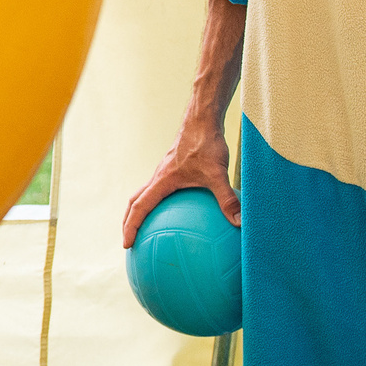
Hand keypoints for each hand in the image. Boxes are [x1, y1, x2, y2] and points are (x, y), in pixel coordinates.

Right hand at [120, 127, 238, 247]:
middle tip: (129, 240)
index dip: (131, 227)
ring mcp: (164, 172)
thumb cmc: (206, 144)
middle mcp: (158, 177)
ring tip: (147, 229)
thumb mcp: (218, 174)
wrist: (202, 119)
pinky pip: (160, 189)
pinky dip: (159, 202)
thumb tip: (239, 223)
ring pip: (144, 194)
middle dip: (128, 222)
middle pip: (134, 202)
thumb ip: (227, 199)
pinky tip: (178, 210)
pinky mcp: (173, 168)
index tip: (126, 245)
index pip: (139, 208)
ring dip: (140, 211)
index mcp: (161, 181)